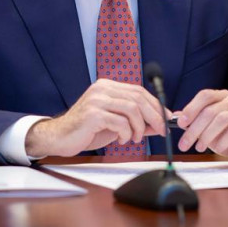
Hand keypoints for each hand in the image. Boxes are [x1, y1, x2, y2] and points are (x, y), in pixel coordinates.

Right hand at [24, 79, 167, 157]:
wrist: (59, 137)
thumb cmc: (88, 130)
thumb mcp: (116, 124)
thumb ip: (137, 121)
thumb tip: (161, 123)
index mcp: (108, 86)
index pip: (139, 91)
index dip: (156, 105)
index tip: (167, 119)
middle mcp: (103, 89)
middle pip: (138, 98)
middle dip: (154, 116)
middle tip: (161, 131)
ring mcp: (97, 100)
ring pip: (132, 109)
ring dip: (139, 127)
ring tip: (134, 138)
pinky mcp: (93, 114)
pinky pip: (120, 122)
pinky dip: (126, 133)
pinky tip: (120, 140)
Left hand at [174, 89, 227, 164]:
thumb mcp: (208, 128)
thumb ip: (194, 121)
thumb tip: (176, 117)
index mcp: (223, 96)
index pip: (205, 96)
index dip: (191, 108)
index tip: (180, 123)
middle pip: (210, 111)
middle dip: (194, 128)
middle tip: (185, 143)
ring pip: (221, 119)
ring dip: (206, 135)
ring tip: (199, 147)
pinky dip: (222, 141)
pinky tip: (217, 147)